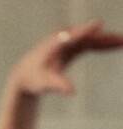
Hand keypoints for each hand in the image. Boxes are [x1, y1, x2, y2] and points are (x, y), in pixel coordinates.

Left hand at [8, 20, 122, 96]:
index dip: (85, 30)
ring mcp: (70, 39)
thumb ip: (58, 85)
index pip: (73, 36)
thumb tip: (72, 92)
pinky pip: (92, 43)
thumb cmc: (34, 79)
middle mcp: (65, 36)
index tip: (97, 25)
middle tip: (122, 40)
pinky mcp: (74, 44)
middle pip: (88, 36)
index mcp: (56, 43)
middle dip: (105, 38)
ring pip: (93, 38)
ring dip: (108, 40)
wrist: (27, 73)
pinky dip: (104, 44)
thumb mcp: (44, 83)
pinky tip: (118, 45)